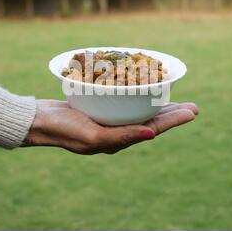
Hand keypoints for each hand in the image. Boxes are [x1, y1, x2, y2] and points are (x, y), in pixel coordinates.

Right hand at [23, 100, 198, 154]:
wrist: (39, 121)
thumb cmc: (64, 130)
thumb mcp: (94, 136)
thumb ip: (122, 137)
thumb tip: (152, 135)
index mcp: (118, 140)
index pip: (152, 129)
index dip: (174, 120)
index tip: (192, 111)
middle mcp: (116, 131)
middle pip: (150, 121)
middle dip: (172, 113)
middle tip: (192, 106)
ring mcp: (108, 121)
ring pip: (139, 111)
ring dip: (157, 104)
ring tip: (175, 99)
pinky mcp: (99, 110)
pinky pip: (124, 103)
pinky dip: (136, 96)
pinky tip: (141, 89)